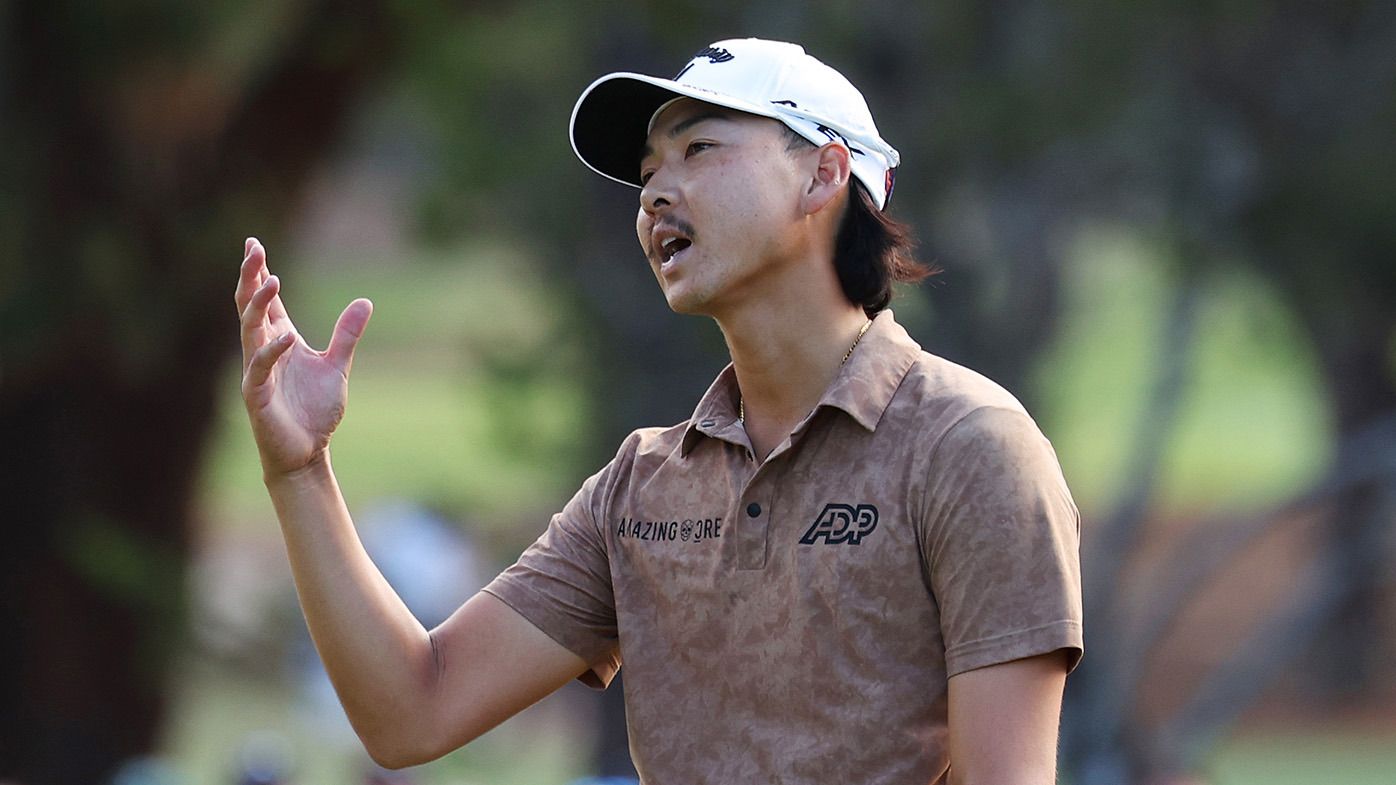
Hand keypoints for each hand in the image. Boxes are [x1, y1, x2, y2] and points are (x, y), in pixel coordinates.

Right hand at [236, 237, 372, 478]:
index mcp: (278, 341)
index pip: (264, 301)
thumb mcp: (337, 366)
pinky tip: (288, 336)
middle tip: (253, 250)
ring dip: (258, 305)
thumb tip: (365, 300)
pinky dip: (272, 351)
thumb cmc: (315, 411)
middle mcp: (263, 351)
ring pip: (249, 331)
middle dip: (250, 278)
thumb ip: (347, 334)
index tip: (254, 244)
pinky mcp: (256, 396)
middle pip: (249, 307)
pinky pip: (258, 368)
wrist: (308, 452)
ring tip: (271, 280)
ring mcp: (256, 372)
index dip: (258, 274)